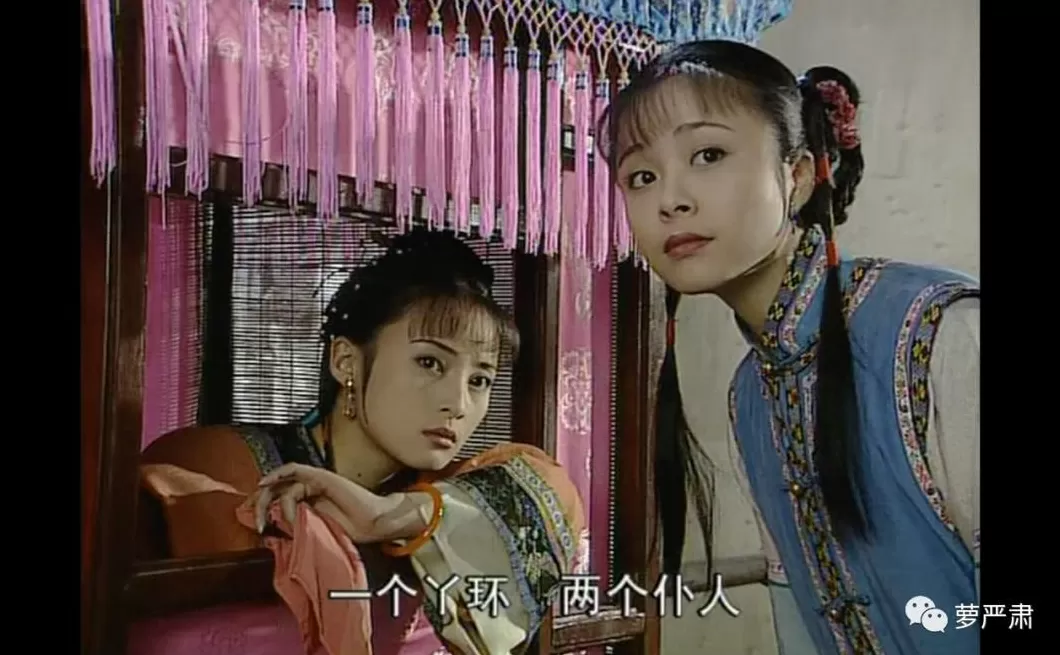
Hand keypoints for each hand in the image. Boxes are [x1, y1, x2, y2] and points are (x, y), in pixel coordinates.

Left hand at [250, 463, 420, 543]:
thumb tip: (270, 534)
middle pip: (272, 491)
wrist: (371, 523)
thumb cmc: (349, 530)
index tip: (254, 525)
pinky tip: (266, 483)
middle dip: (258, 506)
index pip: (274, 500)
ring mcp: (313, 481)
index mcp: (304, 503)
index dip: (259, 509)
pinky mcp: (320, 476)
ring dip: (271, 502)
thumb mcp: (312, 532)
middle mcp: (306, 490)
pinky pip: (294, 469)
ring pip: (280, 484)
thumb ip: (294, 528)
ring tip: (274, 520)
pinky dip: (277, 473)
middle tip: (258, 525)